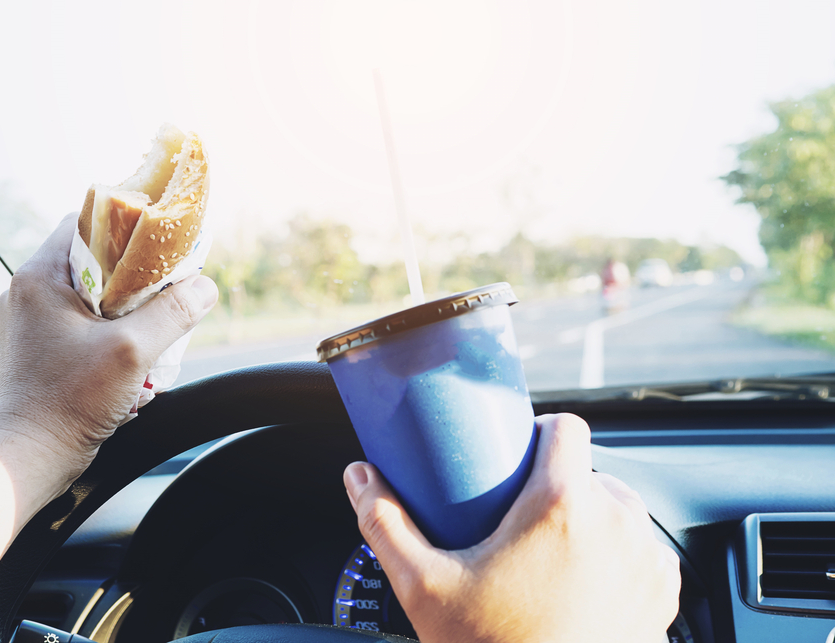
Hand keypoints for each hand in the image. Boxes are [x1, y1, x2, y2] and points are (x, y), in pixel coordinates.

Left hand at [0, 213, 217, 496]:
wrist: (31, 458)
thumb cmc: (68, 403)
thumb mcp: (133, 351)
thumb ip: (174, 313)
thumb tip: (205, 287)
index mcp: (38, 277)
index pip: (87, 224)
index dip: (127, 229)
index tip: (159, 247)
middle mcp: (28, 293)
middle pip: (94, 261)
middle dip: (135, 279)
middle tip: (164, 294)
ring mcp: (31, 323)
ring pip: (93, 296)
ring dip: (127, 312)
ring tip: (151, 333)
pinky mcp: (39, 349)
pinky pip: (84, 325)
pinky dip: (112, 335)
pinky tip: (132, 361)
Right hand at [343, 413, 679, 642]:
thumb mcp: (424, 586)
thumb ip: (385, 522)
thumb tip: (359, 477)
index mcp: (562, 506)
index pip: (567, 427)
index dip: (540, 433)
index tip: (517, 455)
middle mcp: (617, 525)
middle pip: (590, 471)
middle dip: (557, 486)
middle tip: (520, 517)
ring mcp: (646, 561)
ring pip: (619, 510)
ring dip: (591, 519)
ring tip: (551, 550)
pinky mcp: (662, 595)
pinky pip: (642, 550)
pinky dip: (617, 556)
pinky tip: (583, 579)